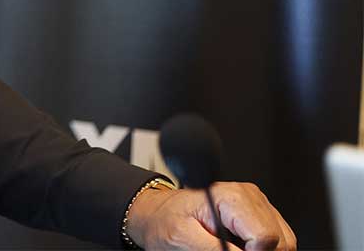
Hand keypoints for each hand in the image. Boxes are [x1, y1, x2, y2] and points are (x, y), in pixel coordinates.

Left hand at [126, 182, 296, 250]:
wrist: (159, 213)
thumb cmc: (166, 221)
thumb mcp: (183, 239)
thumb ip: (215, 250)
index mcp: (231, 197)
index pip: (266, 236)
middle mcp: (249, 197)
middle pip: (281, 241)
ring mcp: (257, 206)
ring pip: (284, 242)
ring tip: (234, 248)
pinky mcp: (258, 215)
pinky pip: (277, 240)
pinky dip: (261, 248)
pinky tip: (241, 247)